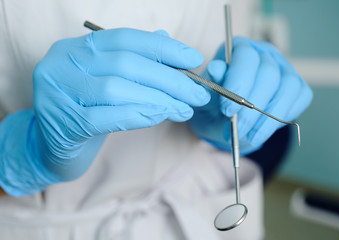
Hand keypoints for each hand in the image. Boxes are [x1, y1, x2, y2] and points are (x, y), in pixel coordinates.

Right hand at [0, 29, 209, 195]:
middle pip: (125, 64)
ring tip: (184, 109)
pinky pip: (107, 117)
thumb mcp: (110, 83)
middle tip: (197, 94)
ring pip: (117, 89)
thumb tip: (167, 41)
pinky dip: (139, 115)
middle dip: (169, 79)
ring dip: (159, 100)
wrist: (53, 148)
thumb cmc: (87, 111)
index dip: (163, 48)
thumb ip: (134, 62)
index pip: (125, 39)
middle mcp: (62, 63)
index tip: (193, 60)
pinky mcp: (62, 122)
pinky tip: (161, 117)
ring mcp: (57, 92)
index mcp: (76, 47)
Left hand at [190, 37, 311, 153]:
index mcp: (240, 48)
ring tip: (250, 137)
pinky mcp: (298, 86)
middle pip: (269, 74)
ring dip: (268, 118)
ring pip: (287, 88)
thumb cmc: (214, 103)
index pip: (246, 57)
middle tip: (238, 129)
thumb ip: (211, 83)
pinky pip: (299, 98)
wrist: (225, 119)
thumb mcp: (207, 96)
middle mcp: (265, 53)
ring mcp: (285, 68)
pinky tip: (263, 131)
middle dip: (253, 107)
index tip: (227, 110)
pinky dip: (282, 118)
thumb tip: (215, 68)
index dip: (239, 83)